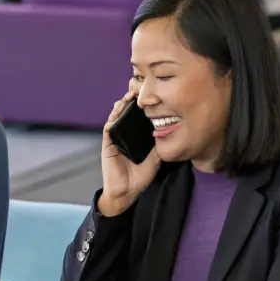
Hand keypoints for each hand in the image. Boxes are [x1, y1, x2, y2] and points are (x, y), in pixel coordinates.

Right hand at [98, 90, 160, 217]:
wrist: (126, 192)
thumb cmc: (139, 177)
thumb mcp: (155, 159)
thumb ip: (160, 146)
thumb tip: (171, 133)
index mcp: (135, 138)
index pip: (138, 119)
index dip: (142, 107)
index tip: (151, 95)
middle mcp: (125, 136)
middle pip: (126, 114)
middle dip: (131, 101)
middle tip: (139, 88)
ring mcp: (115, 139)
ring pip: (117, 117)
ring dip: (122, 105)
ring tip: (129, 94)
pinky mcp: (108, 144)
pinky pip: (109, 127)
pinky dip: (113, 117)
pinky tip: (119, 108)